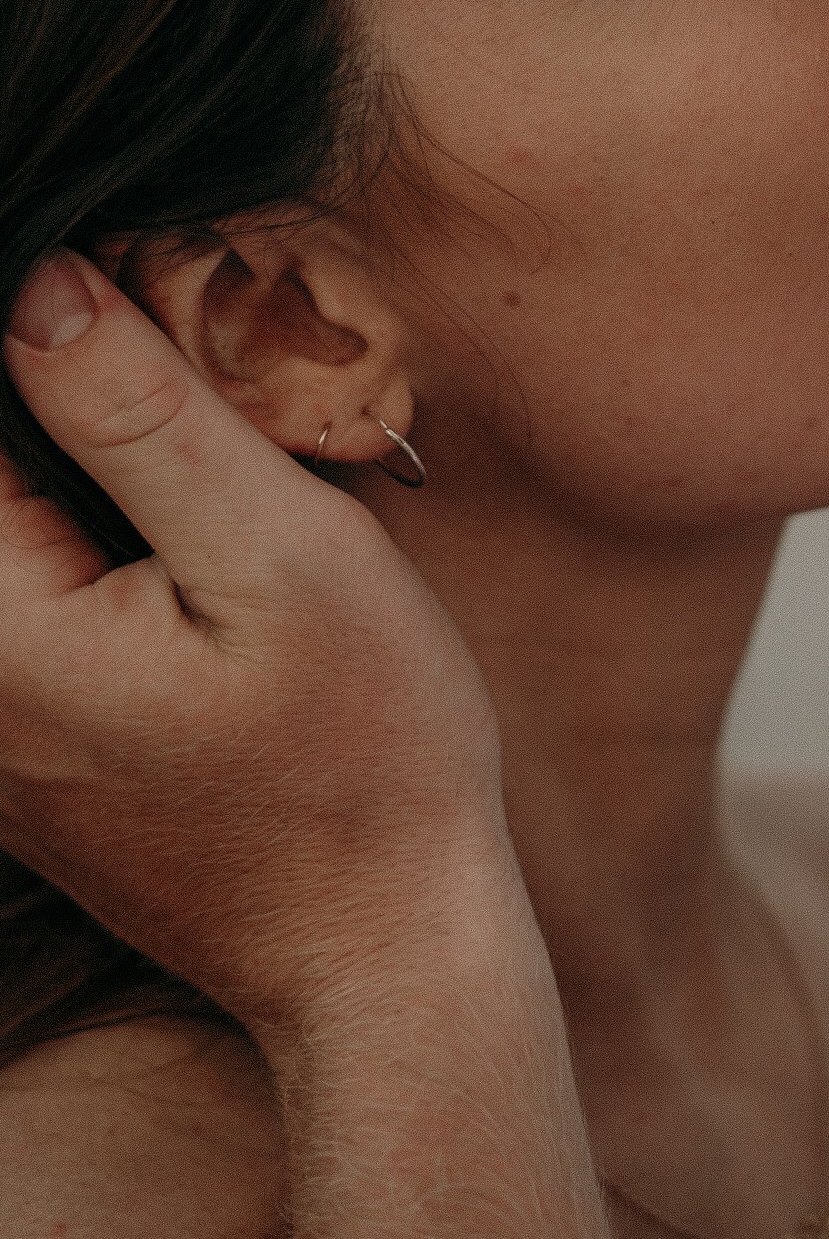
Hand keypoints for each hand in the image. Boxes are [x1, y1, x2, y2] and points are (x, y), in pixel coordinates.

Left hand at [0, 251, 517, 1050]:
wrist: (382, 953)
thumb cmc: (361, 757)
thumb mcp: (282, 555)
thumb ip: (143, 417)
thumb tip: (34, 284)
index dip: (57, 345)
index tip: (163, 367)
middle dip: (82, 423)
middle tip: (213, 439)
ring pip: (17, 540)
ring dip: (92, 483)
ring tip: (217, 508)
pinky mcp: (26, 757)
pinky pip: (34, 603)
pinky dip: (96, 552)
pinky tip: (197, 569)